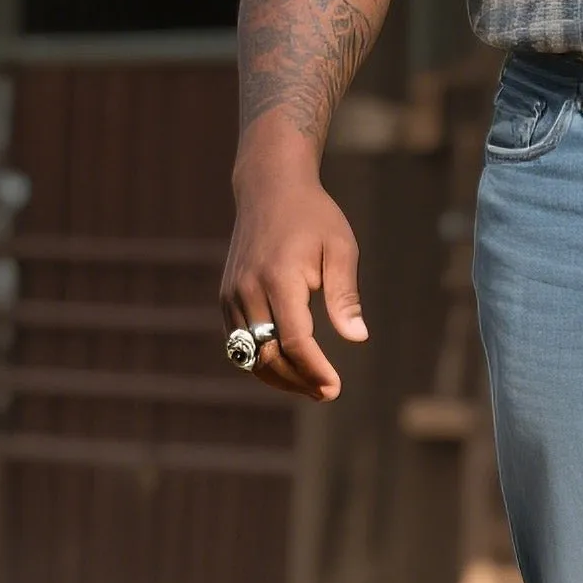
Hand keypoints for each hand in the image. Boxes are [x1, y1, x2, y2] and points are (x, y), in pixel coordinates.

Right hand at [219, 127, 367, 400]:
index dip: (314, 369)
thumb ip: (345, 296)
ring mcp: (232, 295)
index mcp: (279, 278)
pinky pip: (238, 342)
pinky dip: (260, 360)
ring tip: (311, 387)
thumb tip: (357, 338)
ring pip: (248, 355)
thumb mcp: (341, 249)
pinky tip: (289, 367)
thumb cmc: (314, 217)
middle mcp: (248, 290)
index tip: (334, 387)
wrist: (269, 189)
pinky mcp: (226, 297)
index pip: (293, 340)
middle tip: (327, 393)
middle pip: (266, 356)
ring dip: (278, 377)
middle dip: (297, 380)